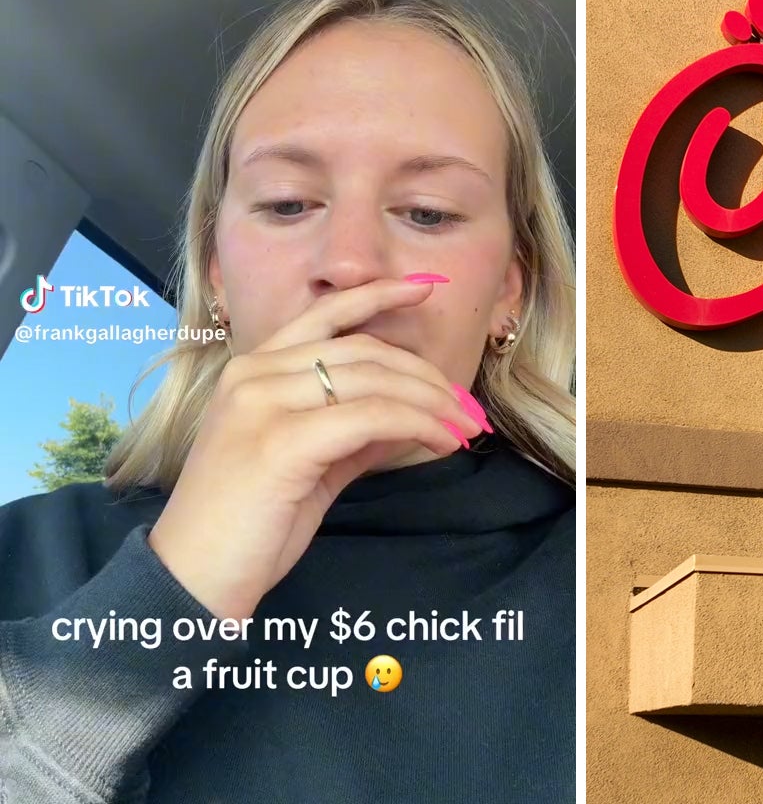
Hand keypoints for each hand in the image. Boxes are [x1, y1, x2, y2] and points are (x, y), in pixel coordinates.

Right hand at [148, 277, 489, 619]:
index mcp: (252, 372)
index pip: (325, 316)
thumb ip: (354, 431)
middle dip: (427, 377)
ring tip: (464, 427)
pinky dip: (418, 425)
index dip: (379, 296)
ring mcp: (262, 404)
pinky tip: (441, 442)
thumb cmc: (250, 524)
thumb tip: (412, 414)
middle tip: (466, 407)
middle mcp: (253, 376)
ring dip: (433, 403)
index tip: (425, 287)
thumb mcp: (311, 464)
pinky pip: (372, 417)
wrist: (195, 576)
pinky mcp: (281, 441)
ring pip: (374, 380)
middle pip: (365, 352)